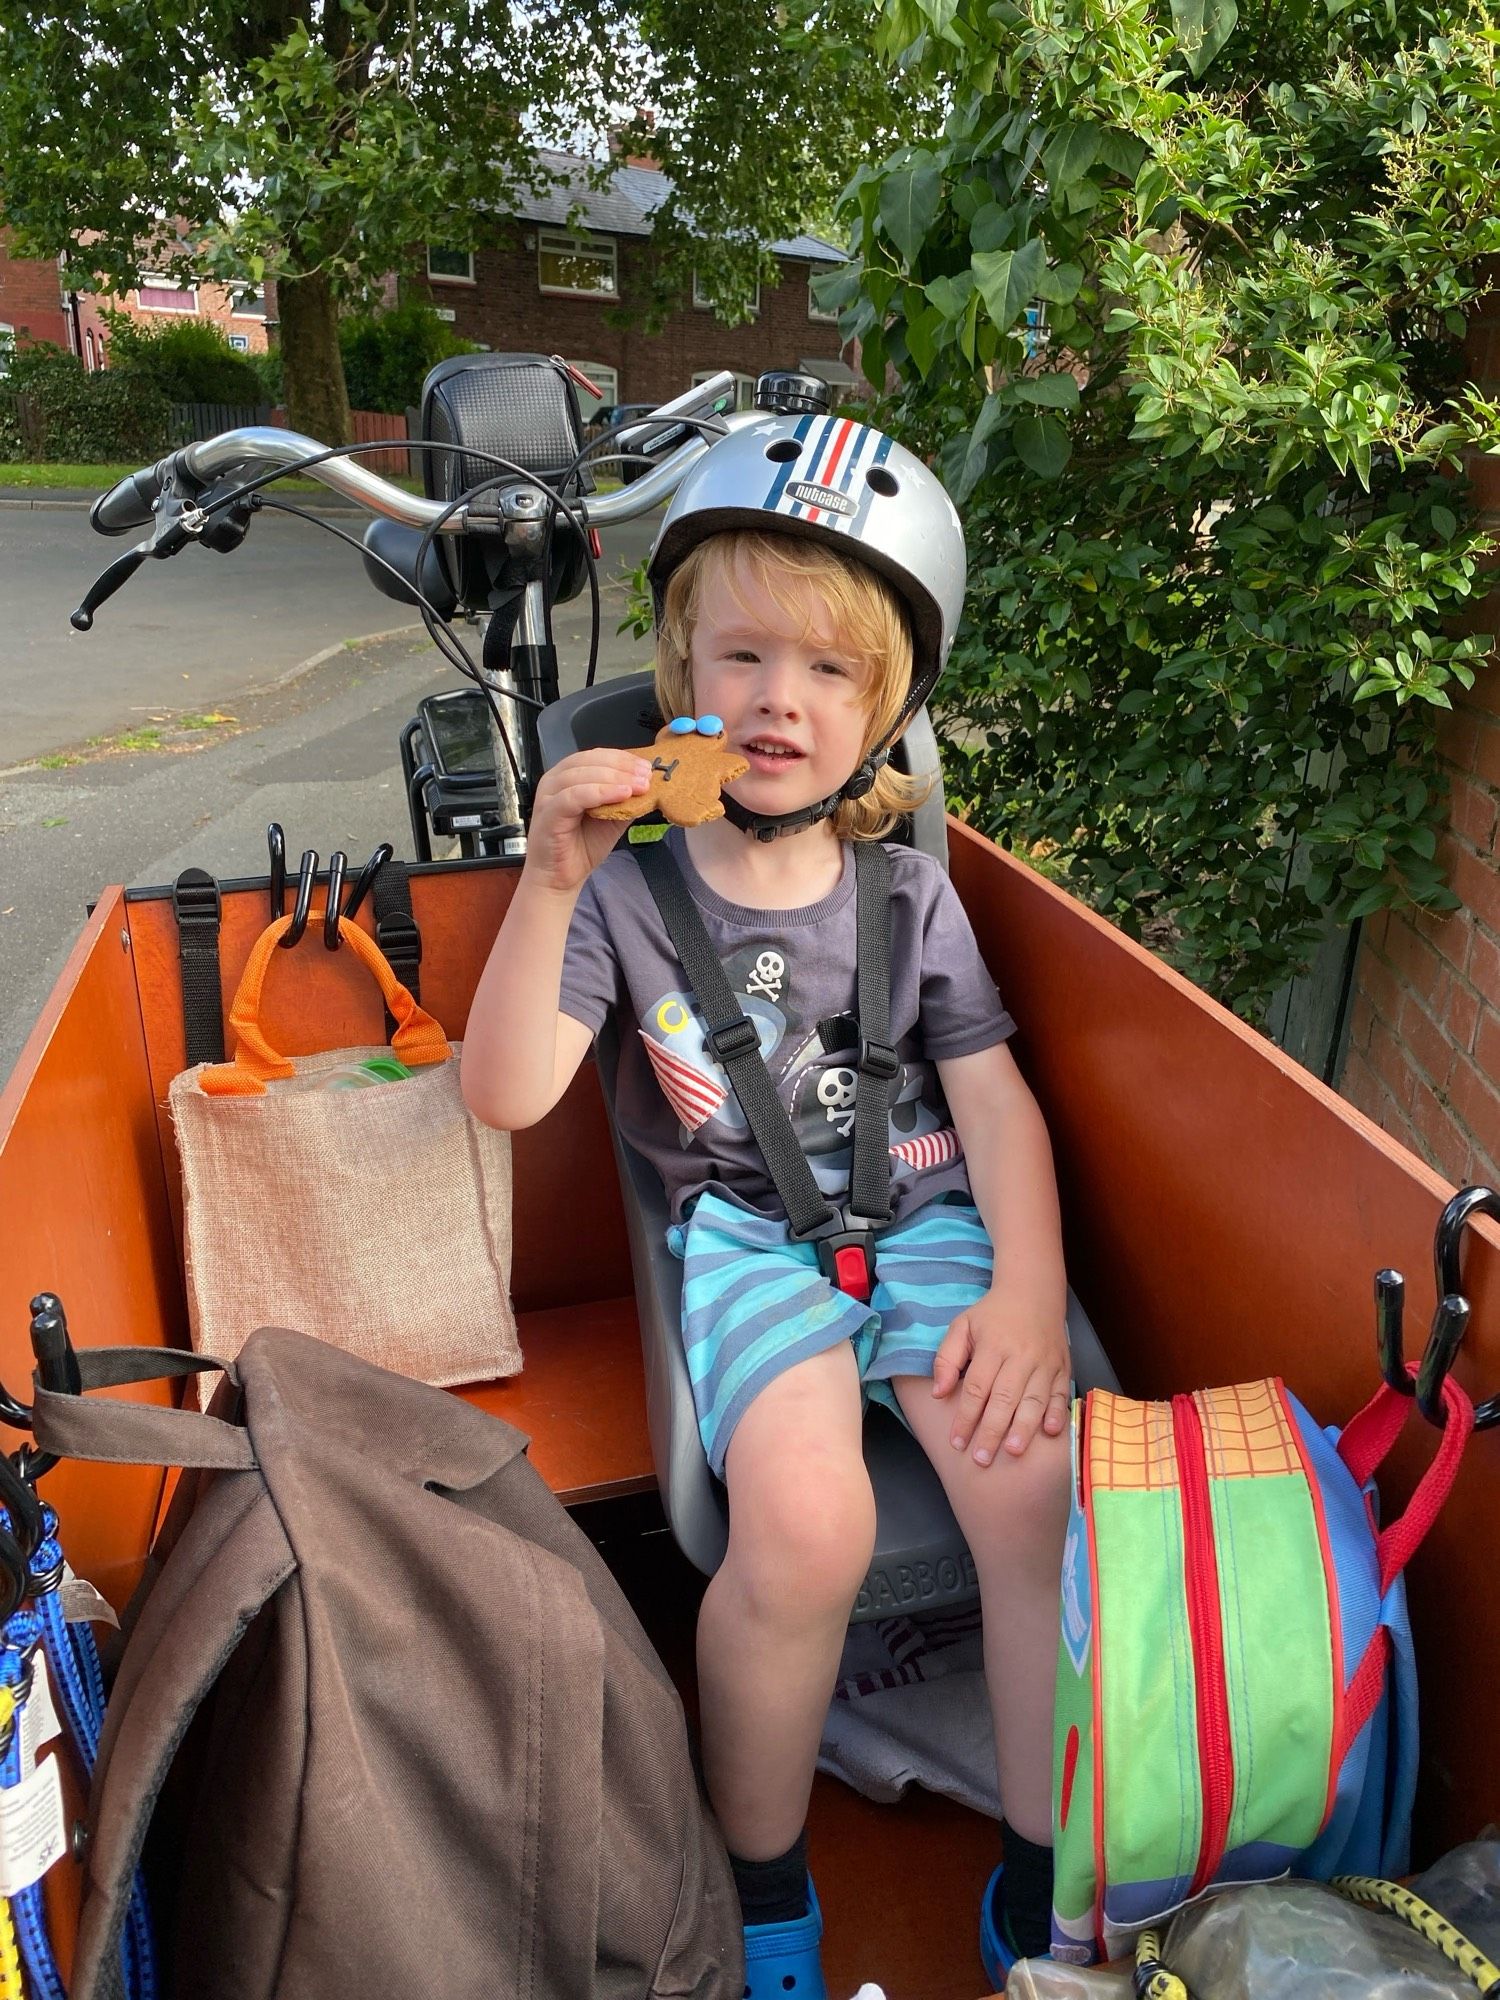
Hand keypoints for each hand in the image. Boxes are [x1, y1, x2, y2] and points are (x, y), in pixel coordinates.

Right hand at [524, 749, 655, 896]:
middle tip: (647, 776)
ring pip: (582, 775)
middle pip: (589, 760)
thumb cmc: (582, 847)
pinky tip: (622, 795)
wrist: (560, 878)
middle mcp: (555, 780)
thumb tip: (649, 784)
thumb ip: (625, 799)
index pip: (596, 755)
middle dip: (622, 766)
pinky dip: (600, 793)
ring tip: (639, 786)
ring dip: (614, 778)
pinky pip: (574, 796)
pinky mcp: (547, 813)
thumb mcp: (612, 818)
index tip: (647, 766)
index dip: (623, 758)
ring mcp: (549, 795)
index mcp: (569, 776)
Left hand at [931, 1289, 1070, 1463]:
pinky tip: (1050, 1433)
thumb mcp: (962, 1326)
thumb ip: (947, 1358)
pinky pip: (1061, 1393)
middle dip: (992, 1431)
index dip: (965, 1417)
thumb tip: (938, 1393)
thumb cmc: (992, 1314)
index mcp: (993, 1346)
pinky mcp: (1062, 1367)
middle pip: (1004, 1399)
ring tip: (1013, 1452)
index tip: (956, 1442)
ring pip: (1034, 1400)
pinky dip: (1058, 1413)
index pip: (977, 1388)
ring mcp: (1044, 1363)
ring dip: (1024, 1427)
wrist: (1033, 1292)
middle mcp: (1020, 1356)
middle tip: (981, 1459)